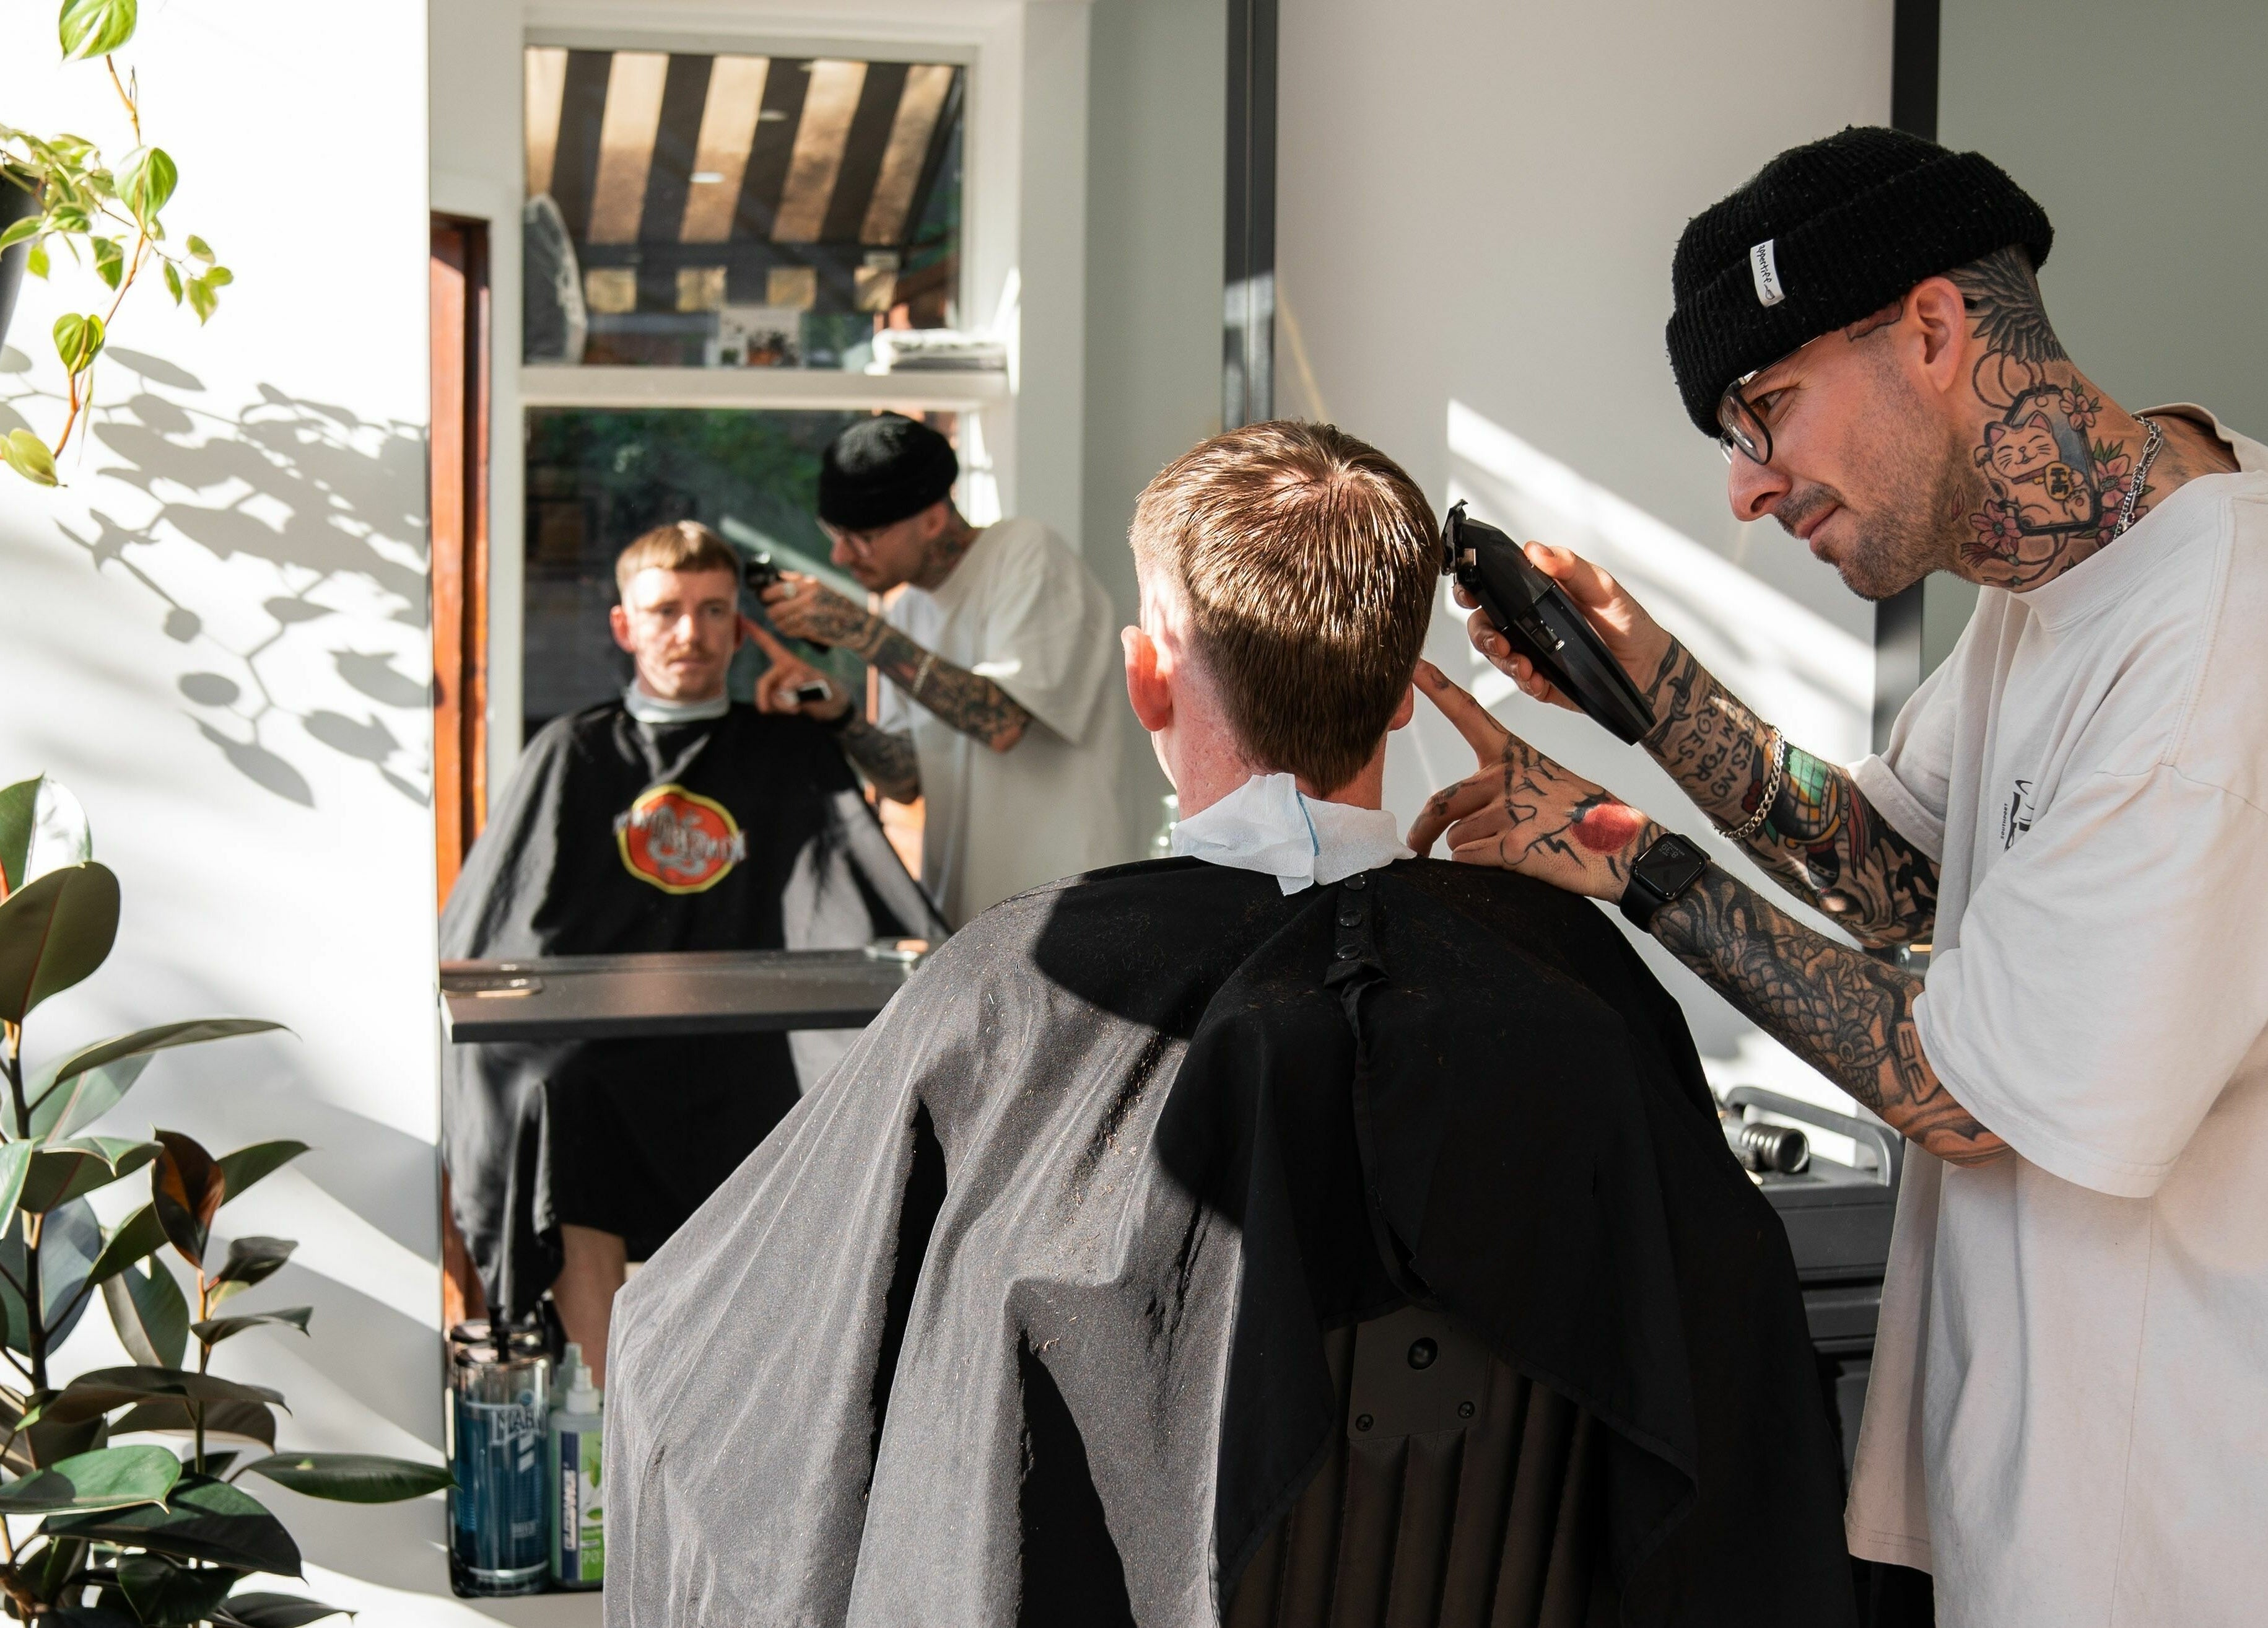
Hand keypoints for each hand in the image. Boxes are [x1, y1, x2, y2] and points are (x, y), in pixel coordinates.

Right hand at [744, 617, 853, 721]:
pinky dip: (782, 709)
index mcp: (788, 661)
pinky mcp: (779, 700)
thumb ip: (802, 681)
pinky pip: (772, 706)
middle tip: (788, 708)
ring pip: (769, 697)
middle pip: (763, 682)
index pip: (769, 644)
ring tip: (799, 707)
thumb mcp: (819, 682)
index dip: (755, 632)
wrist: (833, 708)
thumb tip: (784, 685)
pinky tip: (796, 709)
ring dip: (782, 705)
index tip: (741, 618)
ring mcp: (778, 686)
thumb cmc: (829, 689)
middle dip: (768, 696)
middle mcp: (780, 672)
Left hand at [760, 572, 878, 650]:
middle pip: (774, 607)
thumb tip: (773, 580)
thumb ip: (797, 581)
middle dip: (770, 611)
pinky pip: (788, 631)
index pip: (776, 588)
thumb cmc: (835, 602)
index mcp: (809, 583)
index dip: (766, 594)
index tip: (764, 597)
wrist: (856, 622)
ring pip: (779, 621)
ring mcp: (808, 615)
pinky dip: (786, 630)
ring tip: (783, 621)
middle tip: (772, 612)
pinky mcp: (809, 630)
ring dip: (778, 622)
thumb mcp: (819, 586)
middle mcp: (807, 598)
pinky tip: (792, 627)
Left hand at [1406, 660, 1658, 902]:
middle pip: (1442, 801)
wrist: (1625, 846)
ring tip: (1506, 852)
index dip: (1439, 689)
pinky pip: (1467, 859)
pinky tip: (1510, 865)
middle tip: (1416, 843)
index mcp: (1514, 755)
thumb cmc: (1585, 818)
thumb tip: (1459, 824)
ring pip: (1456, 837)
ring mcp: (1510, 810)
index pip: (1468, 715)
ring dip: (1468, 851)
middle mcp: (1507, 776)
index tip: (1414, 667)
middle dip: (1424, 828)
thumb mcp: (1545, 784)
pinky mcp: (1512, 845)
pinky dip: (1476, 869)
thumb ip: (1501, 790)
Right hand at [1458, 541, 1671, 714]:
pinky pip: (1523, 683)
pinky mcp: (1542, 681)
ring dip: (1503, 661)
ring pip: (1498, 656)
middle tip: (1498, 642)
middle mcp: (1527, 623)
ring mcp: (1532, 652)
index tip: (1469, 594)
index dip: (1472, 589)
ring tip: (1523, 666)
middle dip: (1482, 635)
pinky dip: (1525, 682)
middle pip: (1484, 625)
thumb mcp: (1602, 586)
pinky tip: (1537, 680)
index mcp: (1535, 594)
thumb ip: (1570, 567)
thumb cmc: (1625, 619)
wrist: (1647, 663)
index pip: (1492, 588)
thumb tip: (1536, 549)